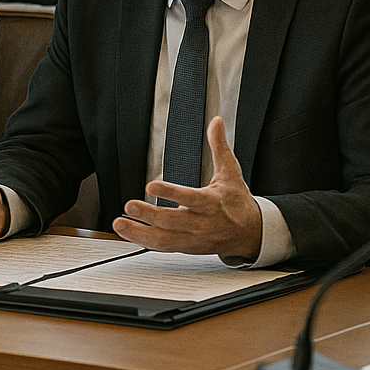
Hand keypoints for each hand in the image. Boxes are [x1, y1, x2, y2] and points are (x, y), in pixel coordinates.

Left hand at [114, 117, 262, 260]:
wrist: (250, 233)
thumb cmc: (237, 202)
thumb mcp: (231, 173)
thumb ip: (219, 147)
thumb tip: (216, 122)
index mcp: (212, 203)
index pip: (190, 198)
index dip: (170, 193)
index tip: (150, 186)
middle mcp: (201, 223)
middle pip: (172, 221)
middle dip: (149, 214)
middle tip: (129, 205)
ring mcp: (193, 238)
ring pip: (164, 239)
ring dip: (139, 233)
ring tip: (119, 223)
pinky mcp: (185, 247)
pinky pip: (163, 247)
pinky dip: (144, 241)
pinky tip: (127, 232)